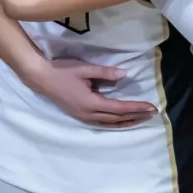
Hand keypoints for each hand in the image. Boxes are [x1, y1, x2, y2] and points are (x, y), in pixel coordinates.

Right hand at [37, 57, 157, 128]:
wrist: (40, 78)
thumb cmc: (62, 71)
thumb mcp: (85, 69)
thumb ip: (105, 73)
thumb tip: (125, 74)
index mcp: (91, 103)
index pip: (119, 108)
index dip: (136, 107)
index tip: (151, 107)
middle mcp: (88, 114)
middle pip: (117, 118)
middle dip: (136, 115)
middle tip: (152, 113)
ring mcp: (83, 117)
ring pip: (110, 123)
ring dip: (127, 121)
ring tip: (141, 118)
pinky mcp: (80, 115)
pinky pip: (102, 123)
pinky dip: (115, 122)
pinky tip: (121, 120)